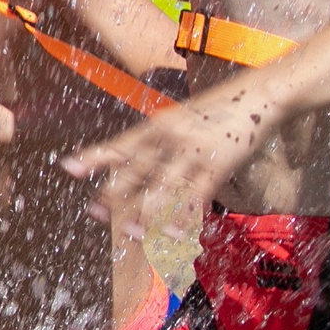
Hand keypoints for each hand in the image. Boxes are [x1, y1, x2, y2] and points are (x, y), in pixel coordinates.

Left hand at [59, 80, 269, 232]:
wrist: (260, 95)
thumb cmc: (217, 111)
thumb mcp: (180, 118)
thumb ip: (157, 140)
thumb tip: (133, 161)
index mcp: (157, 126)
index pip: (120, 144)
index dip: (95, 157)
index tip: (70, 168)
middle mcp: (169, 137)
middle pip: (135, 170)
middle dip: (114, 194)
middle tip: (96, 213)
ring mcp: (192, 152)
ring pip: (161, 188)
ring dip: (145, 214)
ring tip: (131, 234)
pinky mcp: (217, 165)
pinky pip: (194, 196)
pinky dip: (182, 216)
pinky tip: (172, 233)